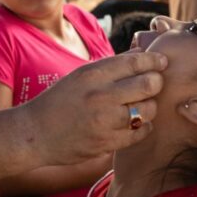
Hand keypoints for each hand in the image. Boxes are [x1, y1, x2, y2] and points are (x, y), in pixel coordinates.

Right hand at [16, 52, 165, 166]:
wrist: (34, 133)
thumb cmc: (59, 102)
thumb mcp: (80, 76)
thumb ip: (111, 67)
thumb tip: (142, 53)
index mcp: (92, 74)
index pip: (135, 61)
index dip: (154, 60)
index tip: (162, 62)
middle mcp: (100, 96)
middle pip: (148, 84)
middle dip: (156, 83)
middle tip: (153, 85)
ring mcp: (104, 121)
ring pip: (148, 110)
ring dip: (150, 107)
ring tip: (143, 105)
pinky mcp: (107, 143)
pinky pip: (140, 132)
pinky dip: (143, 127)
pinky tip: (136, 123)